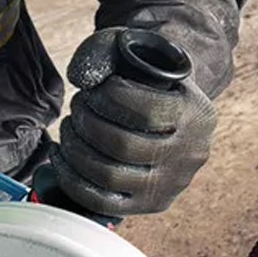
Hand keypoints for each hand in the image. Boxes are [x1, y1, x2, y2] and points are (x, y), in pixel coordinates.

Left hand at [50, 27, 216, 216]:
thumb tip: (82, 77)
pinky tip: (61, 156)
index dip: (109, 98)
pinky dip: (72, 179)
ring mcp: (169, 184)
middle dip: (87, 123)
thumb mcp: (140, 54)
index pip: (147, 111)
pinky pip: (102, 201)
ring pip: (109, 175)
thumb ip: (109, 51)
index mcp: (196, 113)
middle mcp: (189, 153)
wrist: (171, 114)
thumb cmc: (147, 81)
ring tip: (68, 128)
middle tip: (76, 107)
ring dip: (75, 150)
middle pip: (123, 145)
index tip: (94, 89)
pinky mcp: (148, 205)